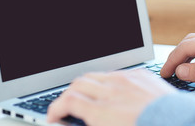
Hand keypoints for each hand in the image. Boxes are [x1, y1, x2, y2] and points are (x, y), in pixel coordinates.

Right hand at [47, 69, 175, 125]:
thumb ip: (94, 124)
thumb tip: (81, 121)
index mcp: (104, 113)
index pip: (67, 101)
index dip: (55, 109)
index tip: (54, 116)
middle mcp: (113, 92)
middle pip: (78, 84)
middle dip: (67, 95)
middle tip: (67, 107)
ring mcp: (127, 80)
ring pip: (95, 75)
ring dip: (86, 86)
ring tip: (87, 97)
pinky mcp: (141, 75)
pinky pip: (116, 73)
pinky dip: (107, 81)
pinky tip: (110, 91)